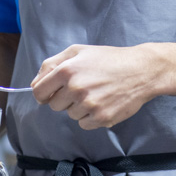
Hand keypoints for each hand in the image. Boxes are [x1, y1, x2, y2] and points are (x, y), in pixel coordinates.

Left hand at [31, 44, 160, 129]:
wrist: (141, 70)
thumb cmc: (109, 59)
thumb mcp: (78, 51)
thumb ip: (51, 64)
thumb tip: (34, 84)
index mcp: (66, 70)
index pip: (39, 92)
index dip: (44, 93)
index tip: (52, 92)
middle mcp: (75, 88)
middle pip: (54, 105)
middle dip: (64, 98)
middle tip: (83, 87)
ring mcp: (89, 105)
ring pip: (70, 115)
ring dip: (79, 107)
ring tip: (96, 93)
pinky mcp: (101, 118)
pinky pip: (84, 124)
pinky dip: (90, 117)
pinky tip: (103, 102)